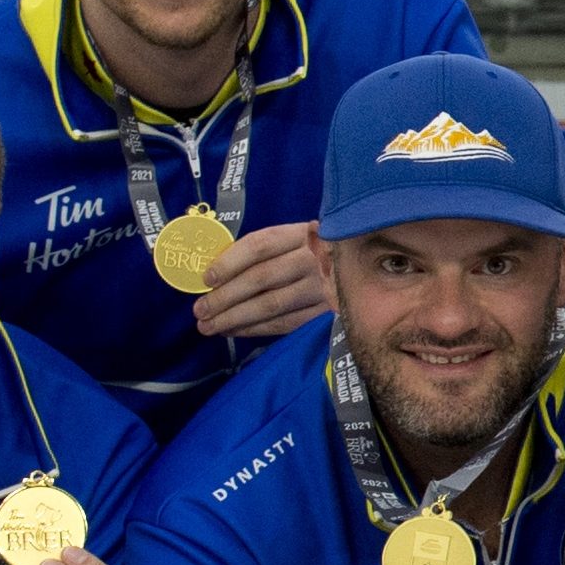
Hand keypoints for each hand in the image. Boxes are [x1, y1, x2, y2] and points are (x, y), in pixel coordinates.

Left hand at [193, 220, 331, 339]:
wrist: (364, 269)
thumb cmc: (319, 252)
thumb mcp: (298, 238)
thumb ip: (267, 250)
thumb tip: (218, 273)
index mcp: (303, 233)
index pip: (260, 245)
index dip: (229, 261)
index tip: (206, 278)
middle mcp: (314, 259)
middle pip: (261, 278)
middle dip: (225, 297)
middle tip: (200, 311)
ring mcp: (324, 287)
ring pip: (271, 305)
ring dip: (235, 318)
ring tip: (209, 326)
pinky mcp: (328, 312)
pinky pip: (286, 324)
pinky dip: (257, 329)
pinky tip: (235, 331)